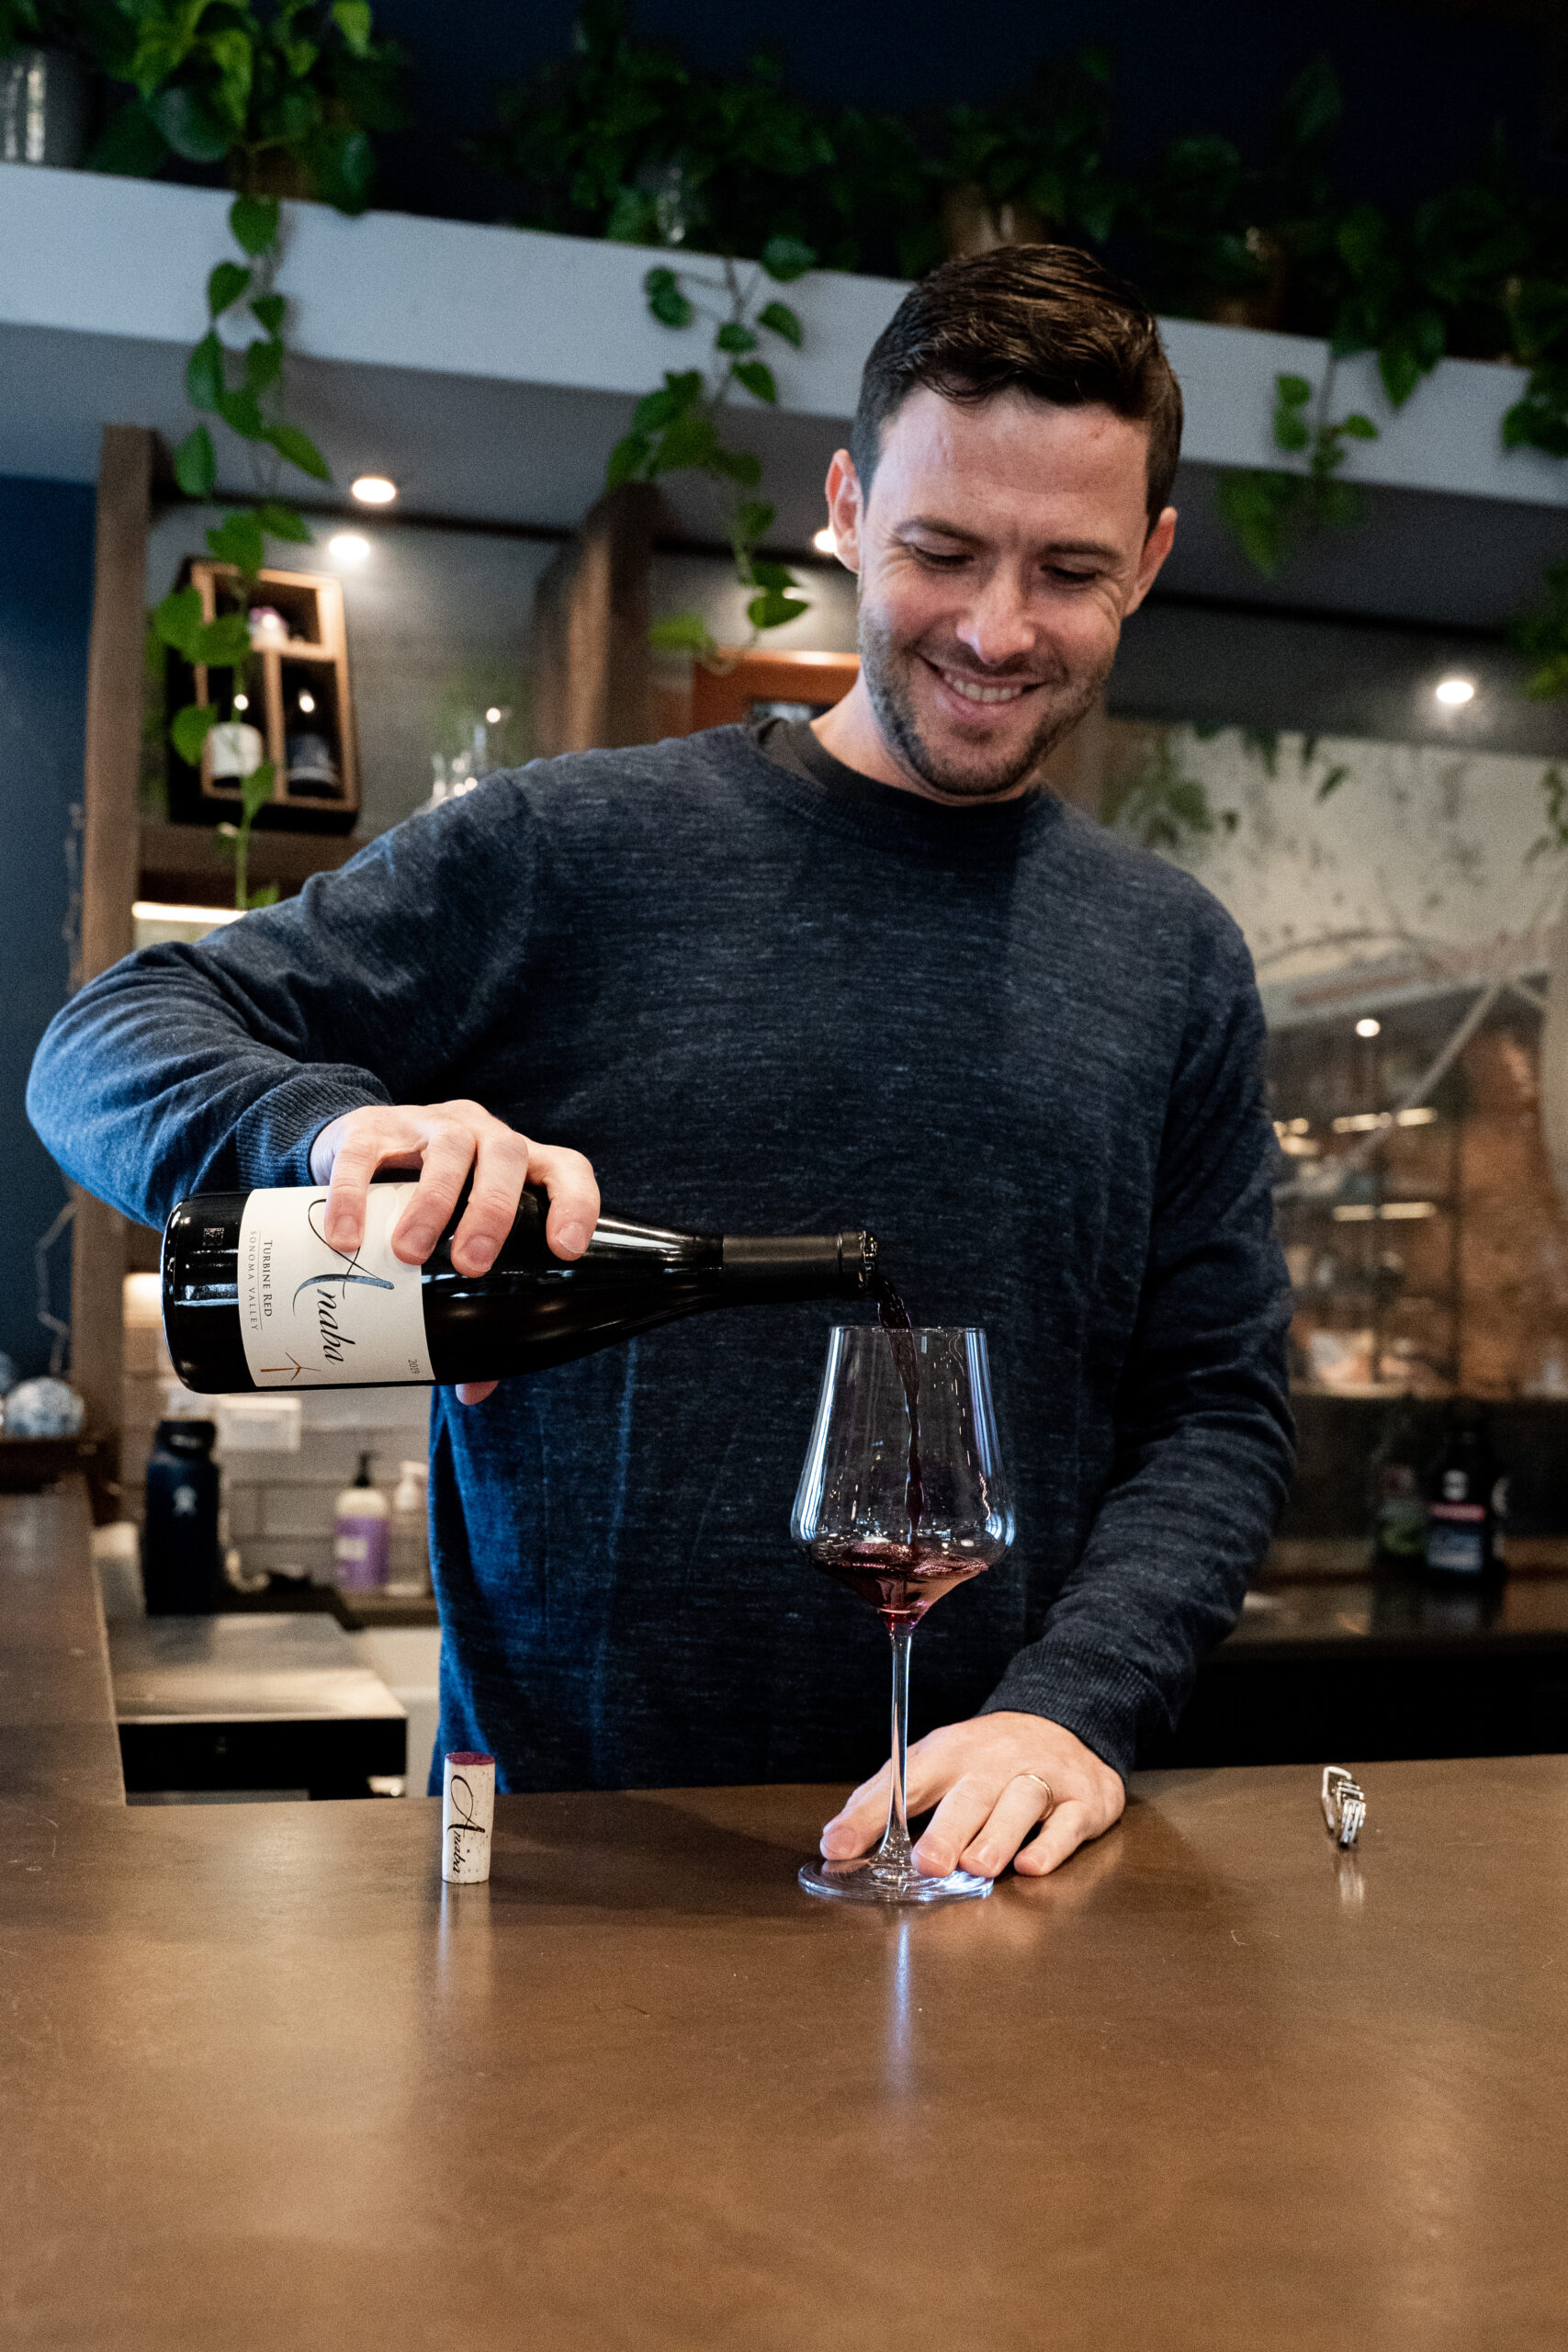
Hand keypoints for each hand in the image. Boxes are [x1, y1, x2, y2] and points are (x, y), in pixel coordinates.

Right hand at [308, 1101, 598, 1405]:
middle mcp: (482, 1136)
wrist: (355, 1146)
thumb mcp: (453, 1242)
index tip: (566, 1249)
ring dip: (431, 1204)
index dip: (575, 1203)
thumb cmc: (426, 1204)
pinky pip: (364, 1154)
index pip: (566, 1170)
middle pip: (507, 1156)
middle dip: (493, 1211)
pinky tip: (345, 1237)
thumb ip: (472, 1308)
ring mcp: (427, 1125)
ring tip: (408, 1255)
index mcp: (519, 1166)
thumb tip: (473, 1390)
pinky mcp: (369, 1128)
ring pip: (447, 1149)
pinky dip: (353, 1194)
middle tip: (470, 1265)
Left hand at [819, 1710, 1123, 1880]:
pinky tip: (1032, 1865)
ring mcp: (1042, 1777)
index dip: (871, 1814)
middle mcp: (994, 1762)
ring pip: (1020, 1803)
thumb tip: (834, 1842)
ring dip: (997, 1836)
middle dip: (948, 1829)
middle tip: (928, 1863)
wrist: (1065, 1724)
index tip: (837, 1846)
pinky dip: (1051, 1845)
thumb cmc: (985, 1759)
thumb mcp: (934, 1765)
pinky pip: (1068, 1822)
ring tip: (977, 1867)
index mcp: (949, 1753)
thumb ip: (885, 1801)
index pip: (905, 1780)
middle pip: (970, 1794)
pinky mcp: (1083, 1800)